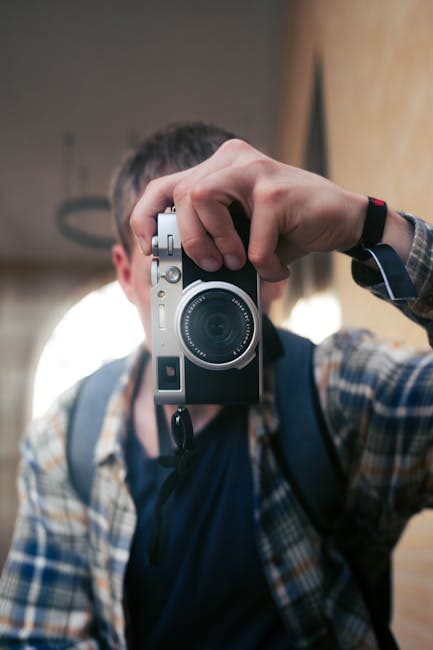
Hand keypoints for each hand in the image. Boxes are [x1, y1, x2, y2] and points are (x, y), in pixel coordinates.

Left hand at [130, 139, 367, 280]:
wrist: (343, 220)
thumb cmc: (290, 228)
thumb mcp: (243, 231)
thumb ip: (213, 236)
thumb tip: (178, 267)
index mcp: (221, 167)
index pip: (165, 185)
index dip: (147, 216)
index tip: (152, 248)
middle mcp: (234, 160)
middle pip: (181, 193)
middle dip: (189, 239)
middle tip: (213, 264)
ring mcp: (255, 171)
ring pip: (202, 199)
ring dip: (217, 243)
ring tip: (241, 262)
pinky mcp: (276, 191)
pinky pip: (251, 240)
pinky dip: (263, 264)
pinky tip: (278, 267)